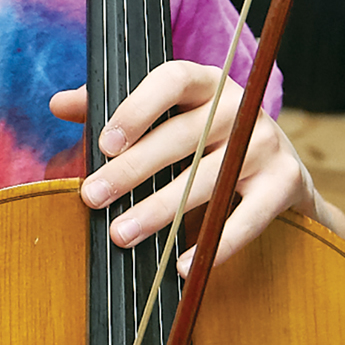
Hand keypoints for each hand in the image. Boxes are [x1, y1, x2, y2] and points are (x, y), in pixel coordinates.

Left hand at [50, 63, 344, 269]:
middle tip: (92, 197)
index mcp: (207, 83)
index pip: (172, 79)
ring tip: (121, 234)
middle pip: (183, 135)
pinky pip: (247, 219)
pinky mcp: (285, 183)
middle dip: (132, 169)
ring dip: (160, 209)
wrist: (283, 175)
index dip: (137, 108)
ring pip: (207, 179)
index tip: (104, 142)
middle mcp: (240, 107)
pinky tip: (179, 265)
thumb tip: (60, 103)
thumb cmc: (207, 144)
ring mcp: (267, 144)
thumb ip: (116, 113)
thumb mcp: (166, 121)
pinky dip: (214, 245)